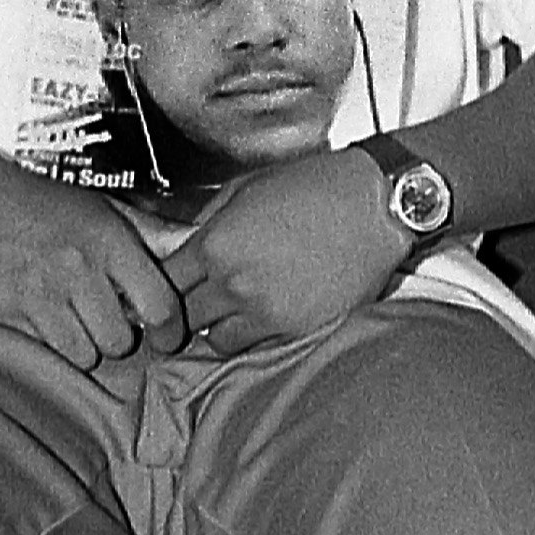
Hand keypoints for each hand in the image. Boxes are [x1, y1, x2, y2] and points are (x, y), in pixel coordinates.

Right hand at [0, 148, 185, 366]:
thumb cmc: (35, 200)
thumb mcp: (98, 205)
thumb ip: (148, 232)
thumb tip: (194, 243)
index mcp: (108, 239)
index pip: (161, 305)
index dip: (170, 331)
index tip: (166, 338)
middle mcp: (77, 267)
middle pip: (120, 341)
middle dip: (115, 337)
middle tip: (100, 319)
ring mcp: (37, 293)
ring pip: (82, 354)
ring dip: (80, 345)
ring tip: (67, 321)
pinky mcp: (2, 313)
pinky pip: (41, 352)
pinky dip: (44, 344)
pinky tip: (36, 319)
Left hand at [164, 149, 401, 352]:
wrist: (376, 206)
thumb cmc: (316, 187)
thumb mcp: (247, 188)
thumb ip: (209, 220)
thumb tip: (186, 243)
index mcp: (215, 243)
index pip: (162, 284)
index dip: (158, 289)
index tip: (164, 290)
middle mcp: (233, 282)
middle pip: (182, 319)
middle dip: (182, 314)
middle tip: (190, 309)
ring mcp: (264, 310)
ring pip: (216, 341)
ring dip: (217, 329)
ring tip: (230, 313)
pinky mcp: (296, 329)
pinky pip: (256, 347)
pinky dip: (253, 337)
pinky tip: (262, 318)